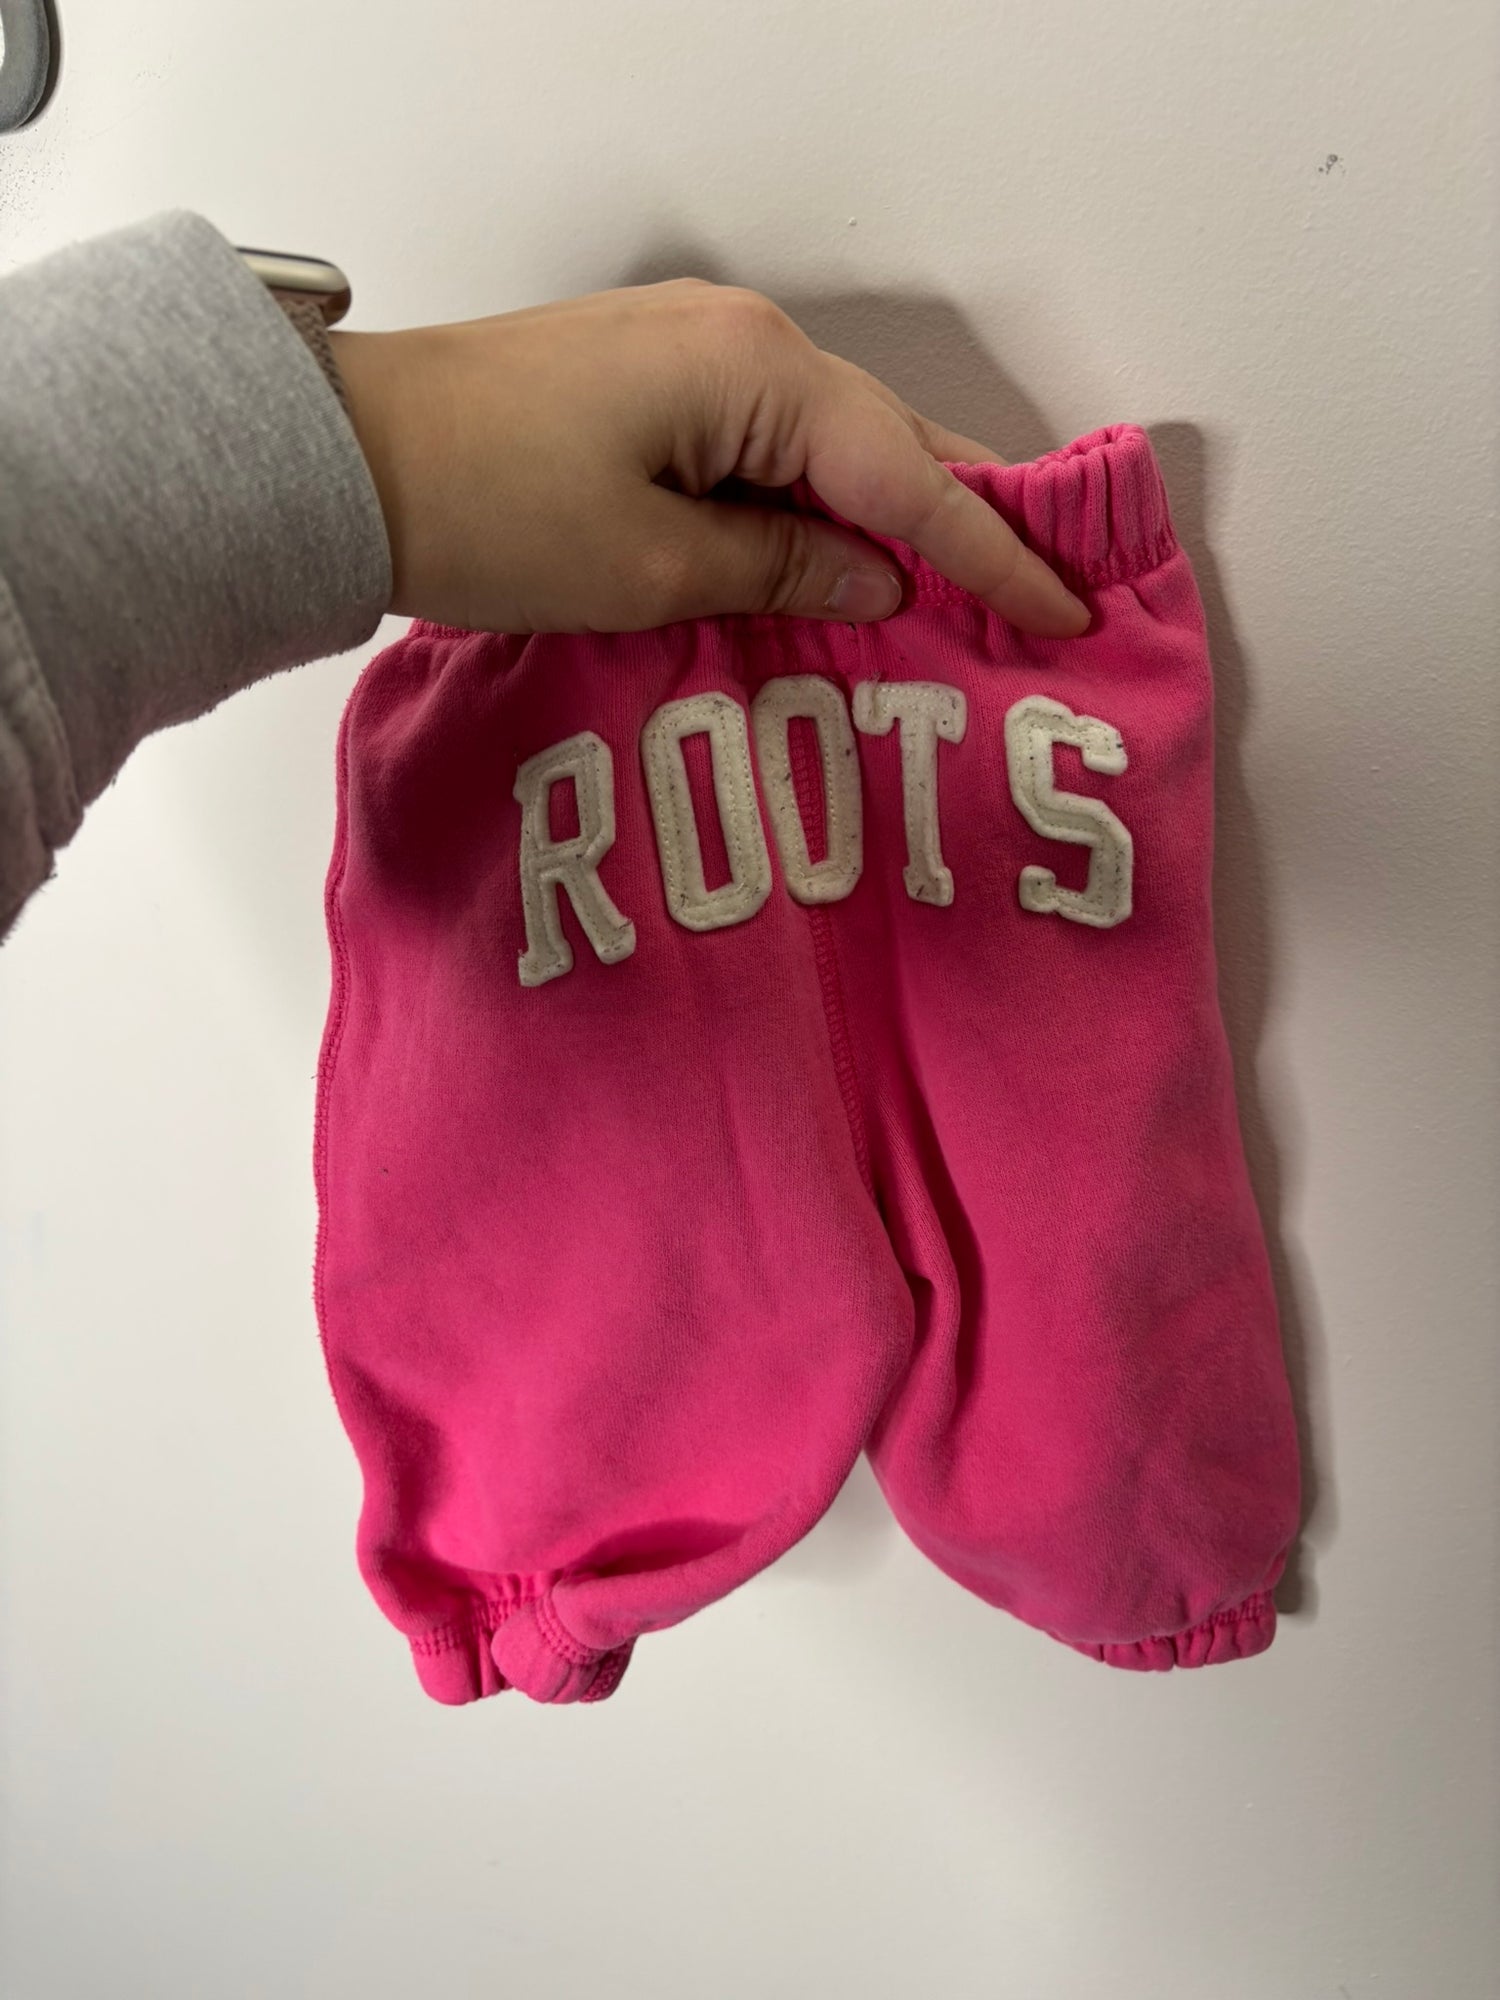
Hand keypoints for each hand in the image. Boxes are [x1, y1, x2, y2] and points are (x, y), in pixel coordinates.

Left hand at [329, 280, 1089, 638]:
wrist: (344, 463)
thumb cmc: (486, 511)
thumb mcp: (652, 568)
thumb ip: (783, 571)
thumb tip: (875, 578)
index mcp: (755, 374)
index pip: (908, 479)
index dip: (991, 553)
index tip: (1063, 609)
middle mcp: (738, 341)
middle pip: (886, 441)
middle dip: (964, 519)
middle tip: (1042, 590)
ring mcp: (692, 353)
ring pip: (831, 443)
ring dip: (892, 514)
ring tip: (967, 585)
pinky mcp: (652, 384)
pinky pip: (772, 445)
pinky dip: (818, 502)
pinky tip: (846, 554)